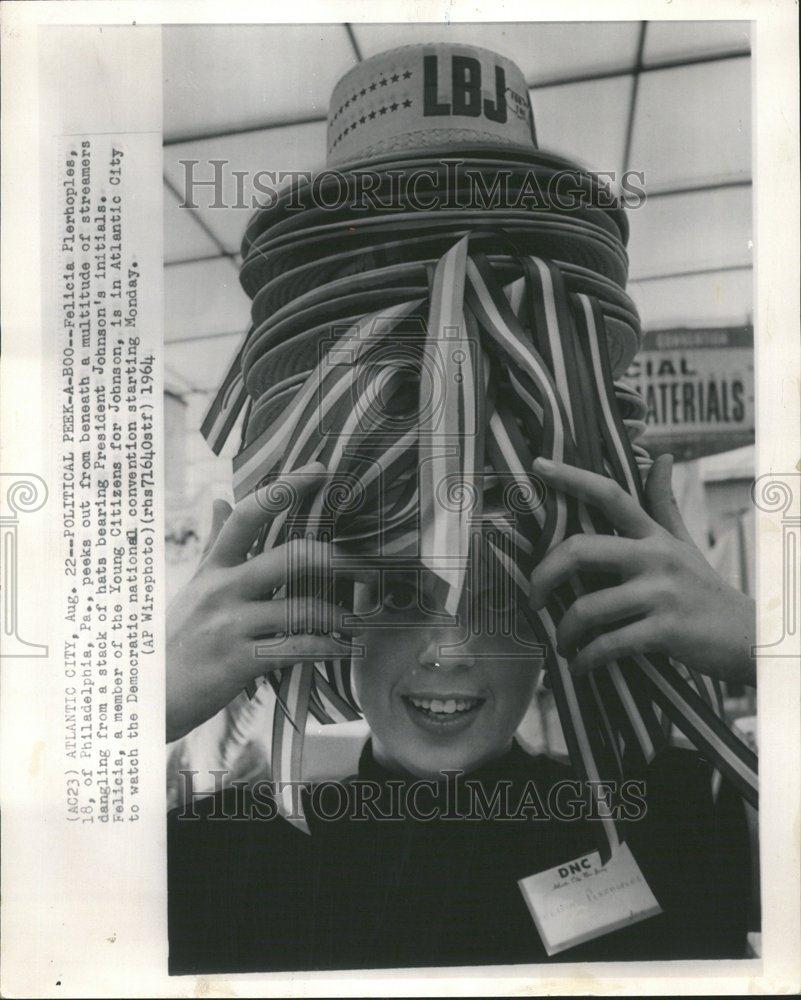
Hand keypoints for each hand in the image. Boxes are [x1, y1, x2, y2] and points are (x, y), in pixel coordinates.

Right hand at [166, 463, 363, 741]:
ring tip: (358, 622)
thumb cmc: (174, 638)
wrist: (145, 695)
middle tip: (368, 568)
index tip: (321, 470)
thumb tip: (220, 499)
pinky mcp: (238, 662)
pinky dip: (326, 648)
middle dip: (337, 560)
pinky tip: (342, 649)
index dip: (286, 489)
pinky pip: (295, 648)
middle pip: (290, 559)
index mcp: (215, 567)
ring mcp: (230, 625)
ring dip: (339, 616)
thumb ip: (214, 543)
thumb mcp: (193, 585)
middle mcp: (223, 589)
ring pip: (301, 608)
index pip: (250, 516)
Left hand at [528, 455, 755, 686]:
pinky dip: (587, 659)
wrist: (748, 636)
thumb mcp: (684, 543)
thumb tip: (660, 457)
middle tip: (532, 598)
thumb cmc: (704, 589)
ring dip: (564, 631)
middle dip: (543, 575)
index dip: (572, 477)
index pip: (610, 495)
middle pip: (579, 550)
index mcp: (653, 534)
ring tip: (563, 642)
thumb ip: (663, 504)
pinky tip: (581, 665)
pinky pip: (609, 644)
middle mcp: (654, 557)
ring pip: (587, 607)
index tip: (538, 465)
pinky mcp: (665, 630)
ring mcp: (660, 594)